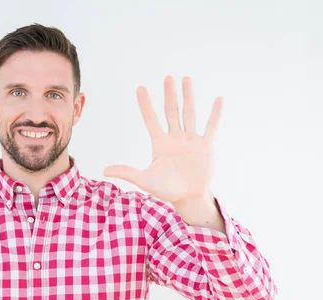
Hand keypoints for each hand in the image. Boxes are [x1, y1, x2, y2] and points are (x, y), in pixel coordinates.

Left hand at [103, 76, 221, 203]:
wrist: (188, 197)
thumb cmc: (167, 189)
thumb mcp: (145, 180)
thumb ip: (127, 172)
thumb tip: (104, 171)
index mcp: (160, 144)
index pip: (151, 120)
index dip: (145, 105)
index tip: (140, 88)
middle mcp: (175, 138)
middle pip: (171, 112)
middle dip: (169, 95)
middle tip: (168, 78)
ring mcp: (191, 140)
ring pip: (189, 114)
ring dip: (188, 97)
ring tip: (186, 79)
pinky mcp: (205, 146)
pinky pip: (211, 127)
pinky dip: (214, 114)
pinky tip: (218, 99)